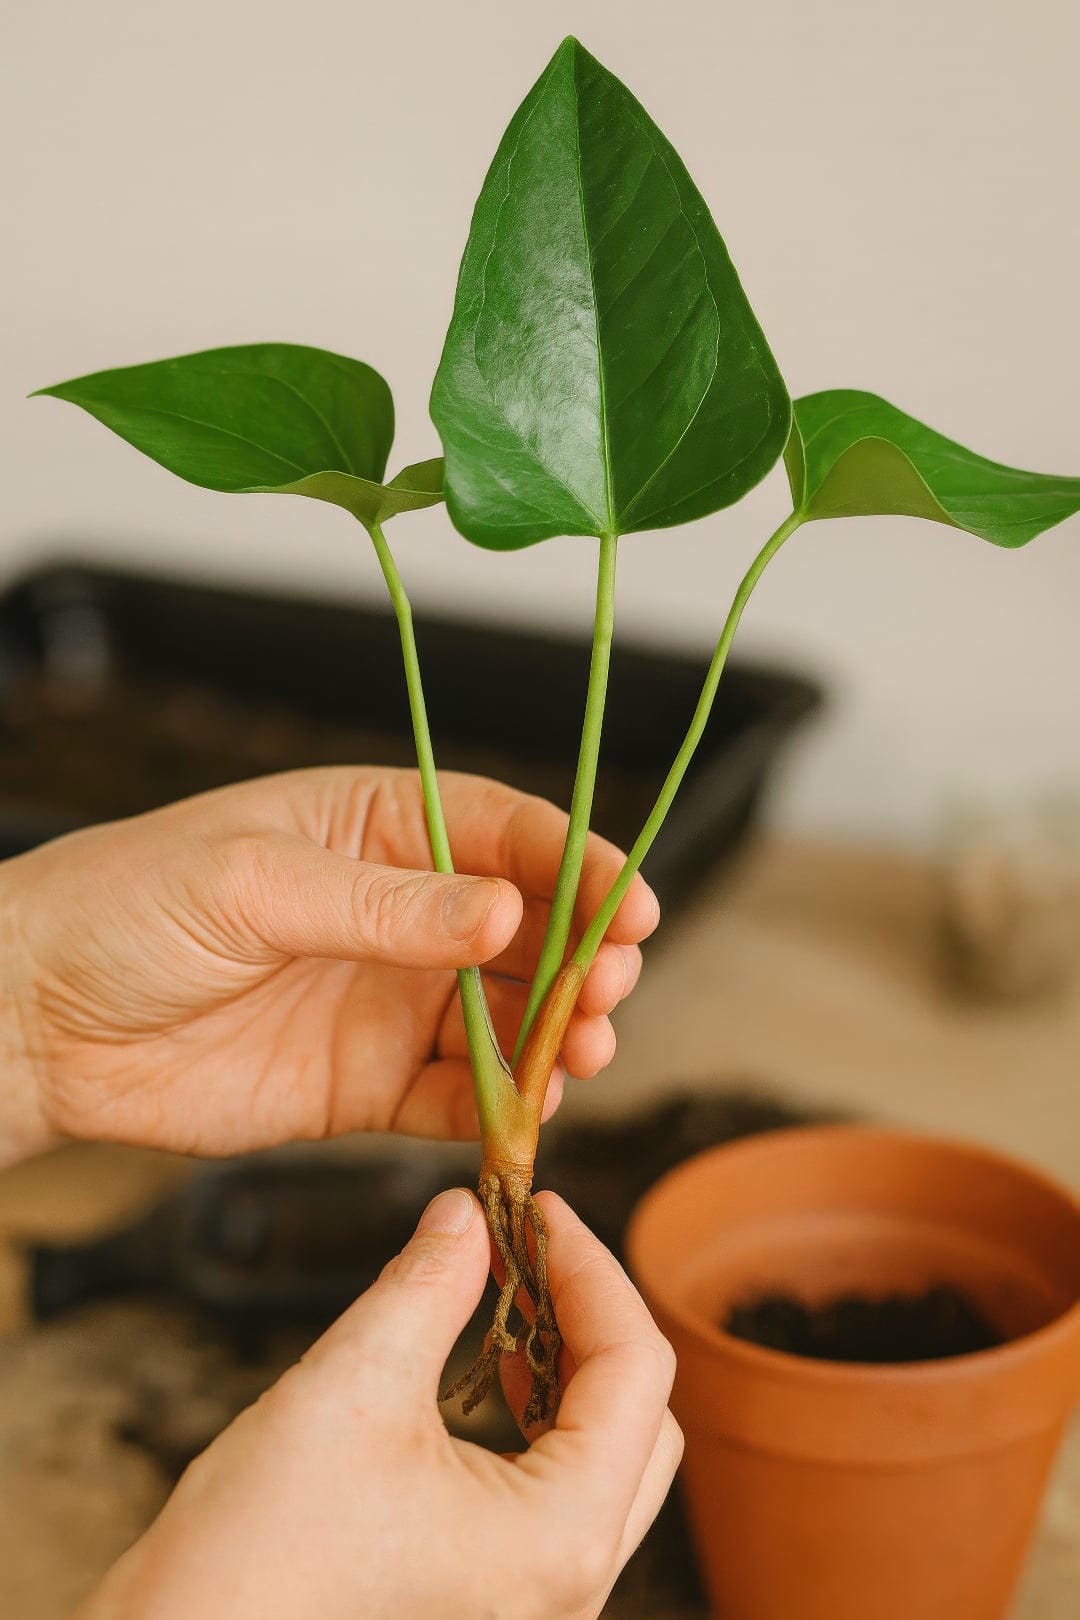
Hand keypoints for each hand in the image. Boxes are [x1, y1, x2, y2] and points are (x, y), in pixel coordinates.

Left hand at [0, 768, 657, 1161]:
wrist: (37, 1023)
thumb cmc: (124, 909)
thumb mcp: (252, 882)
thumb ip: (382, 905)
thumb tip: (501, 914)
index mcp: (379, 827)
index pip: (507, 833)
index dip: (580, 865)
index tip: (632, 903)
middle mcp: (401, 914)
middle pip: (529, 929)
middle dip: (584, 956)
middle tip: (605, 988)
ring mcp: (392, 1001)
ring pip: (510, 1017)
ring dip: (560, 1034)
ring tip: (583, 1051)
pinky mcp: (370, 1086)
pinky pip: (459, 1099)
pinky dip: (505, 1109)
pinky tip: (530, 1113)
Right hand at [78, 1189, 681, 1619]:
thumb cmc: (259, 1553)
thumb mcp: (354, 1386)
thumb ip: (428, 1285)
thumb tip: (466, 1213)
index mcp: (563, 1535)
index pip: (639, 1369)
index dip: (593, 1267)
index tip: (540, 1208)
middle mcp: (572, 1582)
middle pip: (642, 1417)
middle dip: (589, 1314)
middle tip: (527, 1245)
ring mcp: (537, 1601)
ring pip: (603, 1455)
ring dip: (562, 1363)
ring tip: (502, 1293)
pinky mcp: (494, 1600)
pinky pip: (556, 1493)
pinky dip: (532, 1415)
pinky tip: (480, 1368)